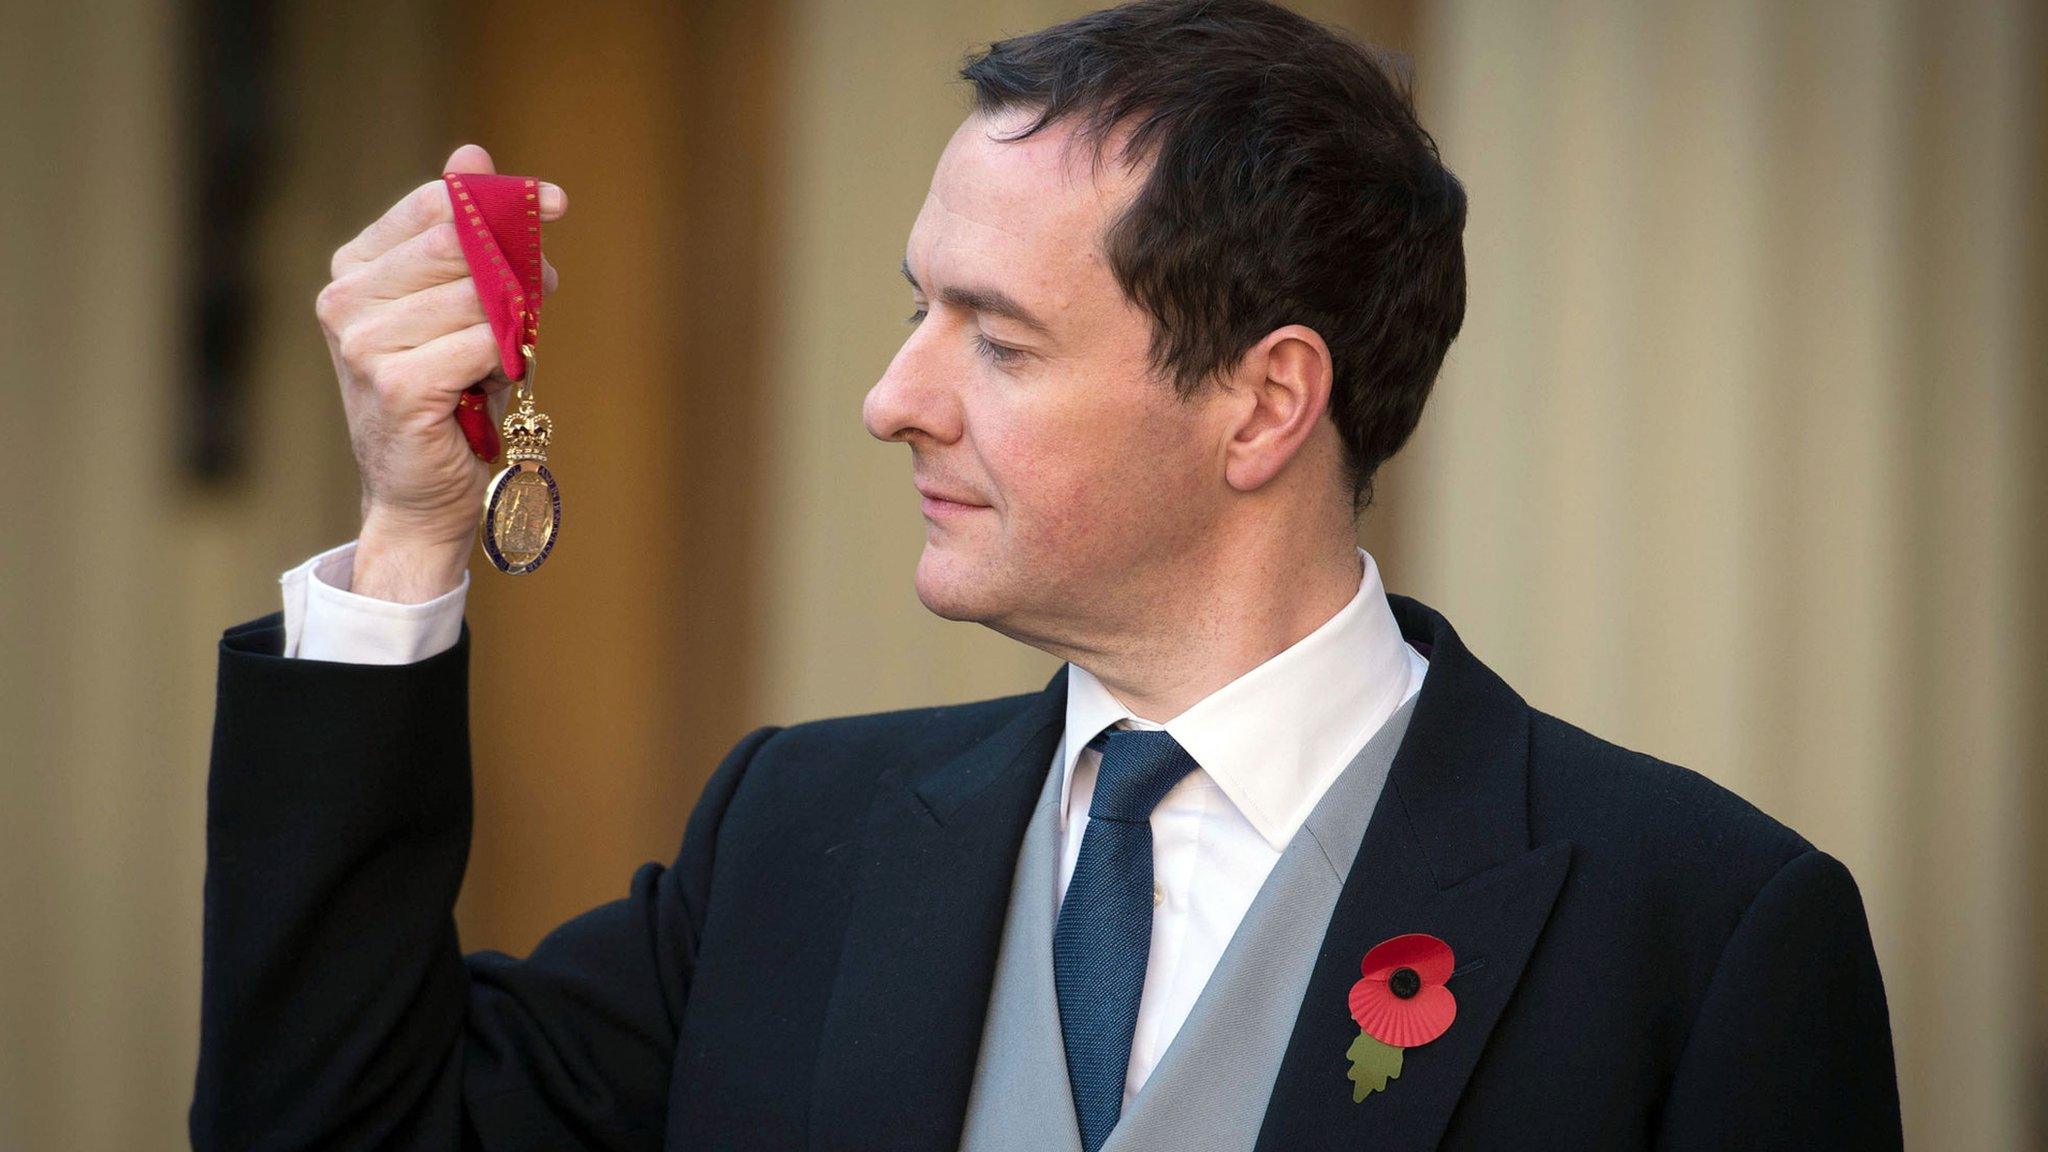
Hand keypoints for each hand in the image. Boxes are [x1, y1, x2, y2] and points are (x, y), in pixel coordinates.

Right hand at [315, 143, 565, 600]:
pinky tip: (490, 385)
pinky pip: (481, 343)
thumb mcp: (461, 306)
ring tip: (503, 357)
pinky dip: (504, 360)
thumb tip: (472, 152)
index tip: (556, 204)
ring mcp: (363, 344)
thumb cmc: (450, 397)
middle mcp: (345, 301)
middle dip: (515, 260)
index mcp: (355, 270)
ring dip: (513, 322)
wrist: (423, 493)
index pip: (433, 204)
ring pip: (475, 295)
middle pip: (456, 242)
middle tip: (545, 288)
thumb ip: (465, 234)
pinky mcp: (395, 384)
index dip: (500, 197)